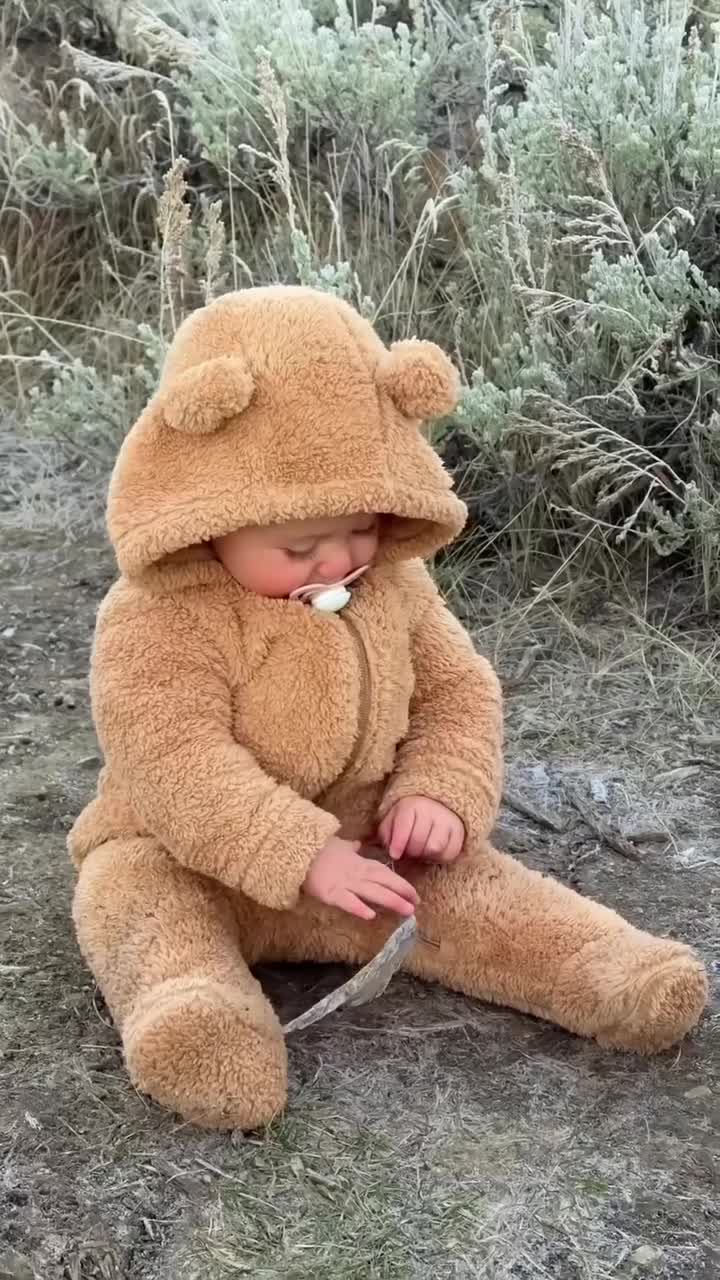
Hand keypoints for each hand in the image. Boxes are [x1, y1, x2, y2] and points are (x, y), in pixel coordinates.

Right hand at [302, 836, 418, 921]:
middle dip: (401, 893)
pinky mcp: (331, 893)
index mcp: (360, 863)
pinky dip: (359, 907)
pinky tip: (371, 916)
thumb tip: (357, 844)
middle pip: (384, 883)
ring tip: (406, 911)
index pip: (385, 873)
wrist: (299, 850)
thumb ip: (350, 847)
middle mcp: (357, 873)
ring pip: (372, 892)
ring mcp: (345, 883)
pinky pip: (347, 901)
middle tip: (416, 904)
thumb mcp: (338, 845)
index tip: (414, 894)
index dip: (401, 883)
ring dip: (391, 901)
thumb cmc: (319, 849)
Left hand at [378, 796, 464, 863]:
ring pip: (435, 848)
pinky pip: (450, 853)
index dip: (398, 843)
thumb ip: (386, 834)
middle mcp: (432, 810)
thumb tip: (391, 851)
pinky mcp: (459, 832)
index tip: (394, 855)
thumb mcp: (393, 820)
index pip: (404, 826)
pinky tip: (432, 853)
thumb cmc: (409, 817)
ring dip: (425, 856)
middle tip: (407, 853)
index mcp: (412, 805)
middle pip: (419, 841)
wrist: (435, 805)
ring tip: (420, 852)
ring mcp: (448, 821)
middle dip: (410, 852)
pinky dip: (439, 858)